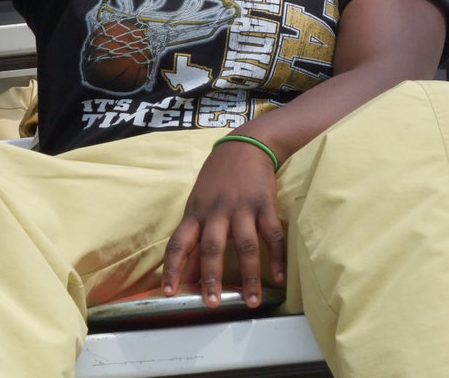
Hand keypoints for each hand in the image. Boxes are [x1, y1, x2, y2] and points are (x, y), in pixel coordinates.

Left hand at [161, 138, 285, 308]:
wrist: (244, 146)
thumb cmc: (216, 179)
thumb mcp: (198, 204)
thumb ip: (194, 238)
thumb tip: (189, 275)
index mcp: (195, 212)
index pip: (178, 243)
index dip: (172, 268)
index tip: (169, 292)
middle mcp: (216, 212)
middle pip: (211, 246)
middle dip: (211, 276)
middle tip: (211, 303)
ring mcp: (242, 208)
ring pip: (245, 246)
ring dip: (248, 276)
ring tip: (251, 301)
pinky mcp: (265, 205)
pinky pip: (272, 235)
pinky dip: (277, 258)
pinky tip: (279, 279)